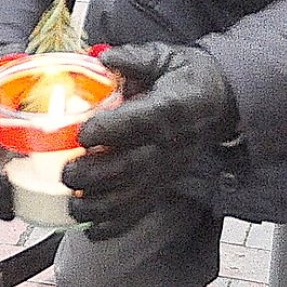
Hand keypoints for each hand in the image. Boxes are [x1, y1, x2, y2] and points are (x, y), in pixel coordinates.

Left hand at [63, 42, 236, 239]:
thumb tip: (104, 59)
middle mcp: (172, 144)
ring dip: (101, 205)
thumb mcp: (166, 56)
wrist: (220, 101)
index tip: (84, 133)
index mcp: (173, 107)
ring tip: (72, 205)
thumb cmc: (187, 77)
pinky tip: (92, 231)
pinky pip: (142, 208)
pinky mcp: (165, 183)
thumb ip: (134, 58)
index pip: (144, 121)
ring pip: (135, 194)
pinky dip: (117, 225)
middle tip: (66, 173)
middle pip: (134, 165)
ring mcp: (169, 168)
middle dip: (97, 174)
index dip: (113, 128)